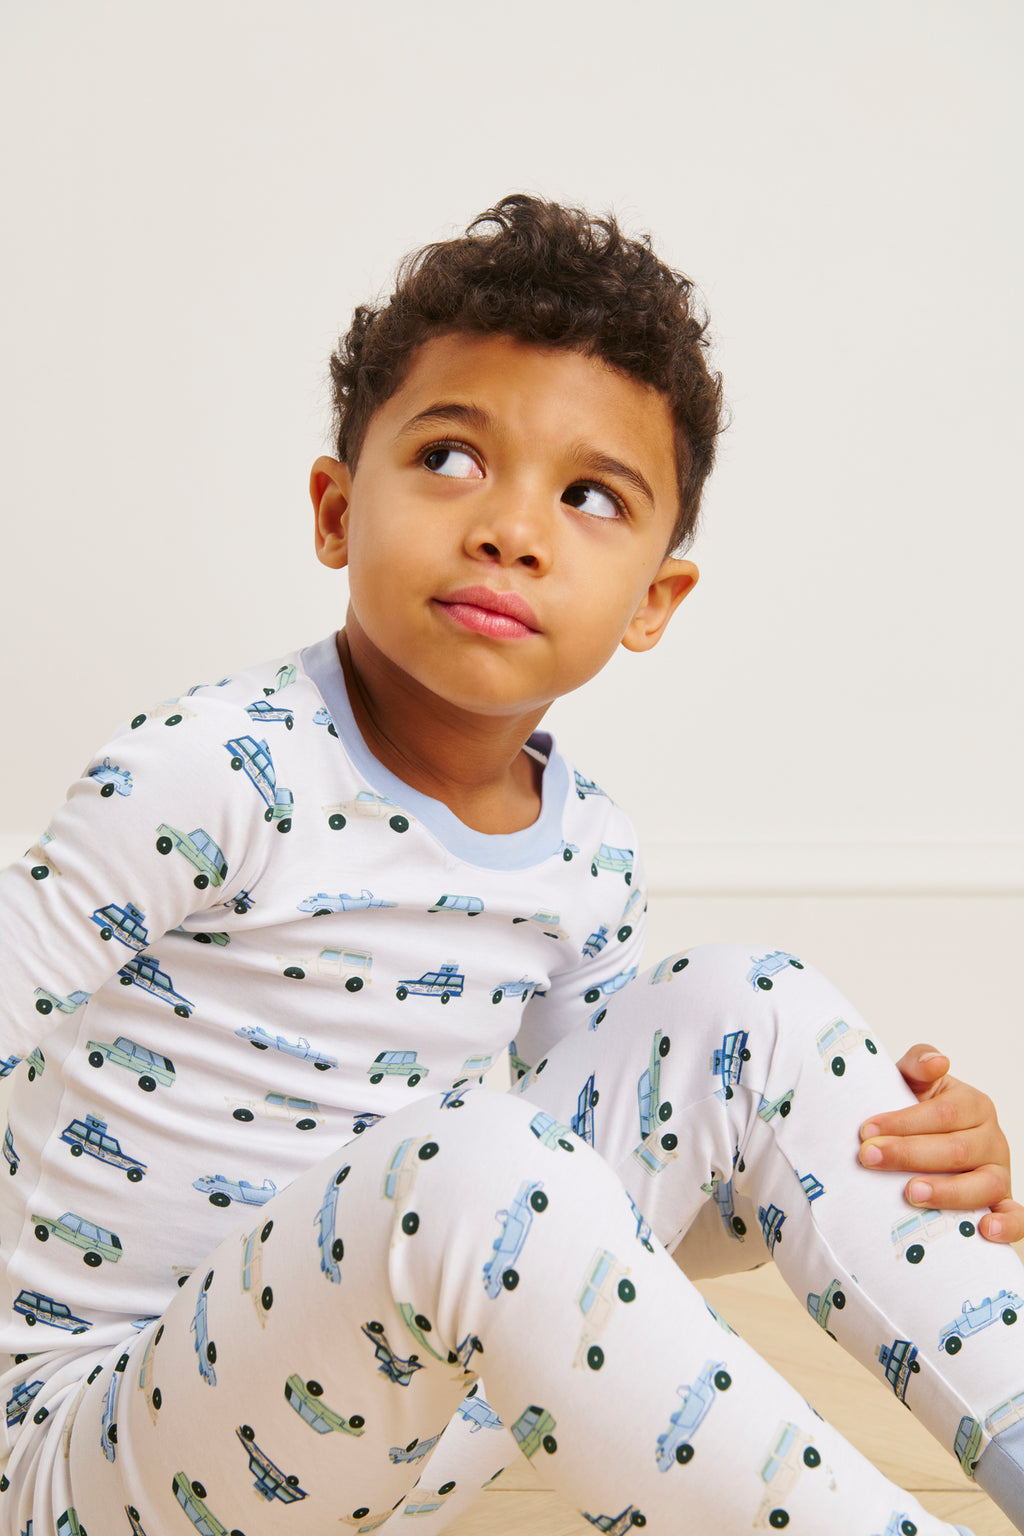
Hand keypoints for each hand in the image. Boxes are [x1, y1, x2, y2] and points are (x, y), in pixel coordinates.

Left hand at [858, 1043, 1023, 1243]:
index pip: (941, 1113)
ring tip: (911, 1194)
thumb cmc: (916, 1111)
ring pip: (984, 1184)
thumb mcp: (914, 1082)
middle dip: (909, 1154)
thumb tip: (938, 1062)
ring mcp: (999, 1173)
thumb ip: (918, 1064)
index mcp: (973, 1104)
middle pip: (956, 1149)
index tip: (866, 1131)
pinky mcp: (1001, 1203)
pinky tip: (984, 1231)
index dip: (903, 1122)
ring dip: (947, 1192)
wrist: (924, 1142)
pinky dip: (1007, 1225)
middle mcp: (992, 1139)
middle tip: (870, 1158)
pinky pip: (1016, 1216)